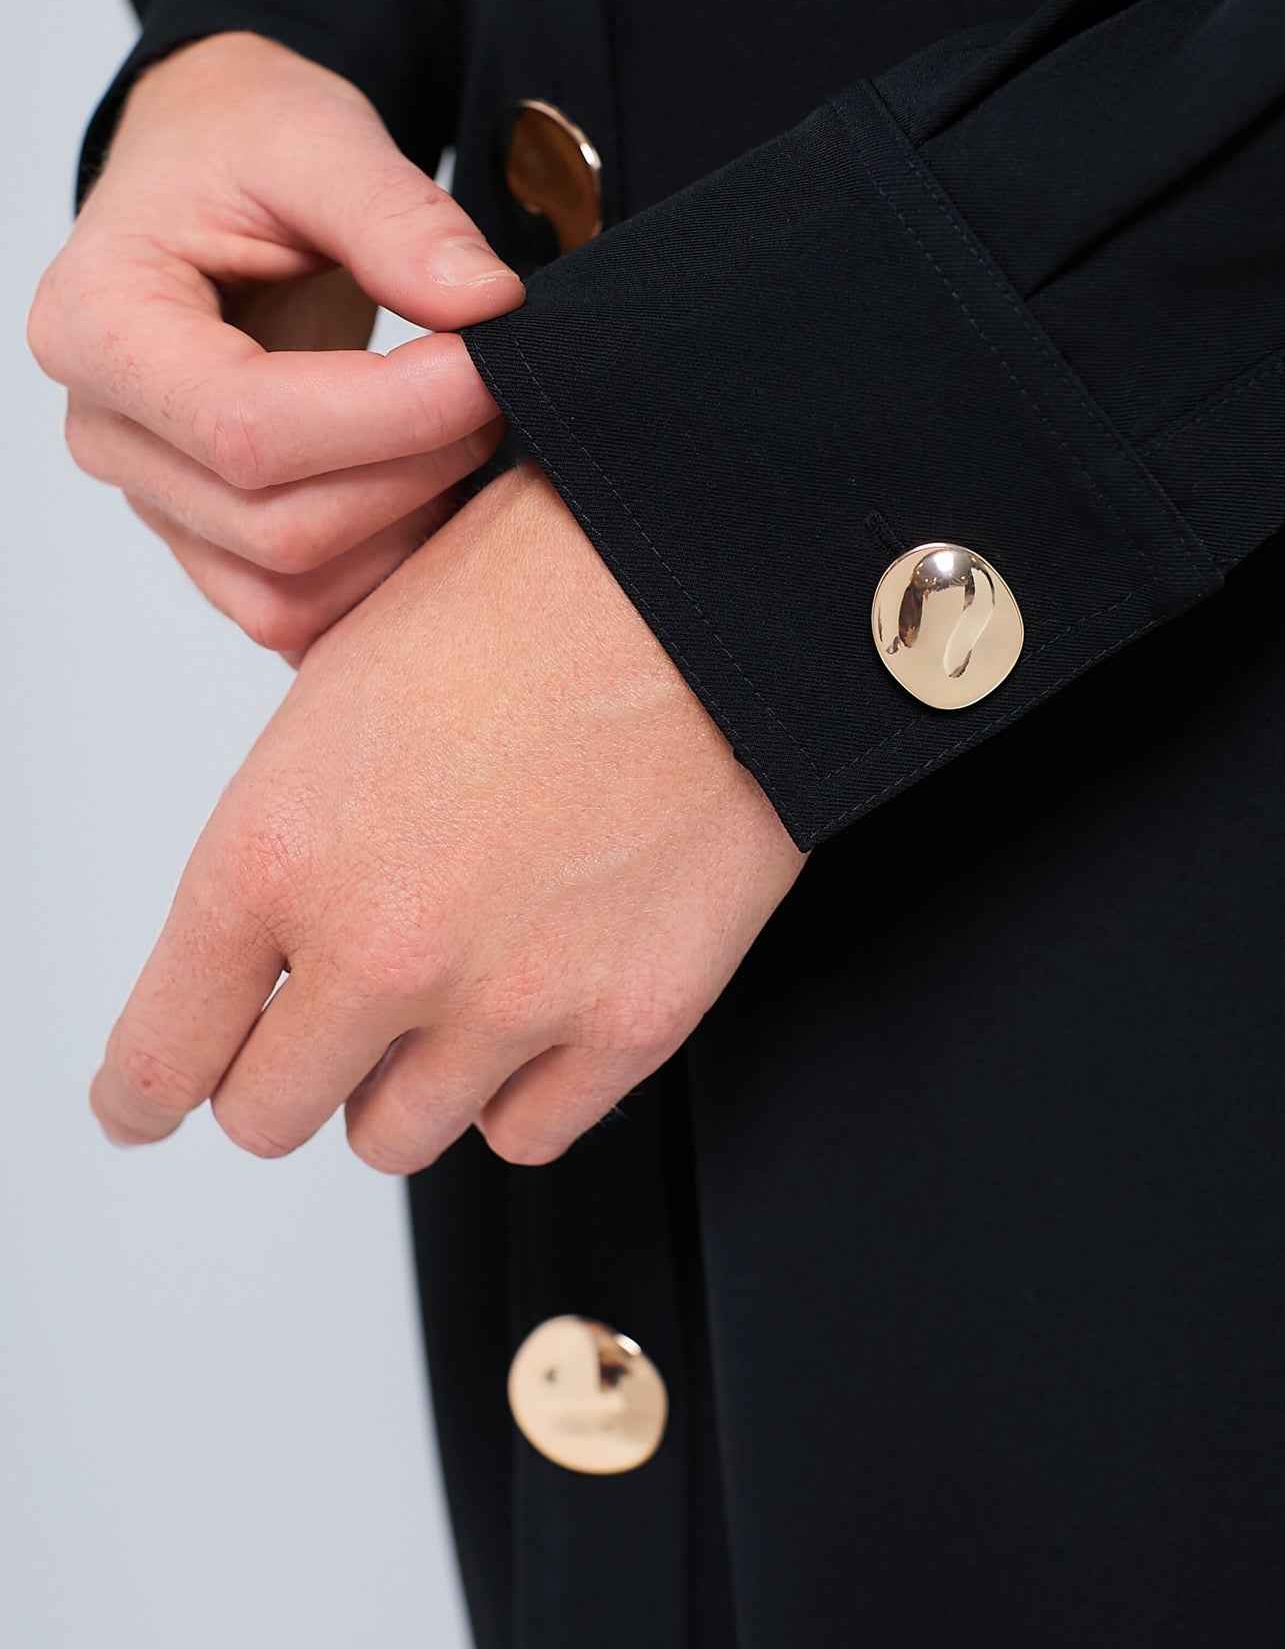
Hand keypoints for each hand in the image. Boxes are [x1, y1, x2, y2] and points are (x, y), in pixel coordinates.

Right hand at [28, 32, 522, 658]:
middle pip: (277, 524)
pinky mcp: (205, 542)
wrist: (212, 173)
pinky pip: (295, 613)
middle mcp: (107, 430)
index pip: (244, 424)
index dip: (389, 415)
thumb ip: (398, 213)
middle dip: (416, 469)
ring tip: (468, 434)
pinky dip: (382, 572)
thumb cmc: (242, 145)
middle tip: (499, 391)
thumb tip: (486, 304)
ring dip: (408, 531)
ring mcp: (154, 499)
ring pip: (290, 591)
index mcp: (99, 322)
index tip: (490, 367)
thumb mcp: (316, 134)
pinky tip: (433, 489)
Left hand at [89, 466, 805, 1169]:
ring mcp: (506, 1000)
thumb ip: (282, 847)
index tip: (146, 1102)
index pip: (160, 1054)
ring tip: (445, 994)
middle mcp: (378, 947)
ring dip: (401, 1081)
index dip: (141, 1092)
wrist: (705, 584)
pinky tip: (531, 1008)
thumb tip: (273, 942)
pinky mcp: (626, 1024)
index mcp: (276, 851)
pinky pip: (526, 1133)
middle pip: (267, 1115)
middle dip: (279, 1076)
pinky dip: (517, 1087)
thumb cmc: (530, 599)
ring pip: (393, 1138)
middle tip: (314, 1032)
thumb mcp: (338, 694)